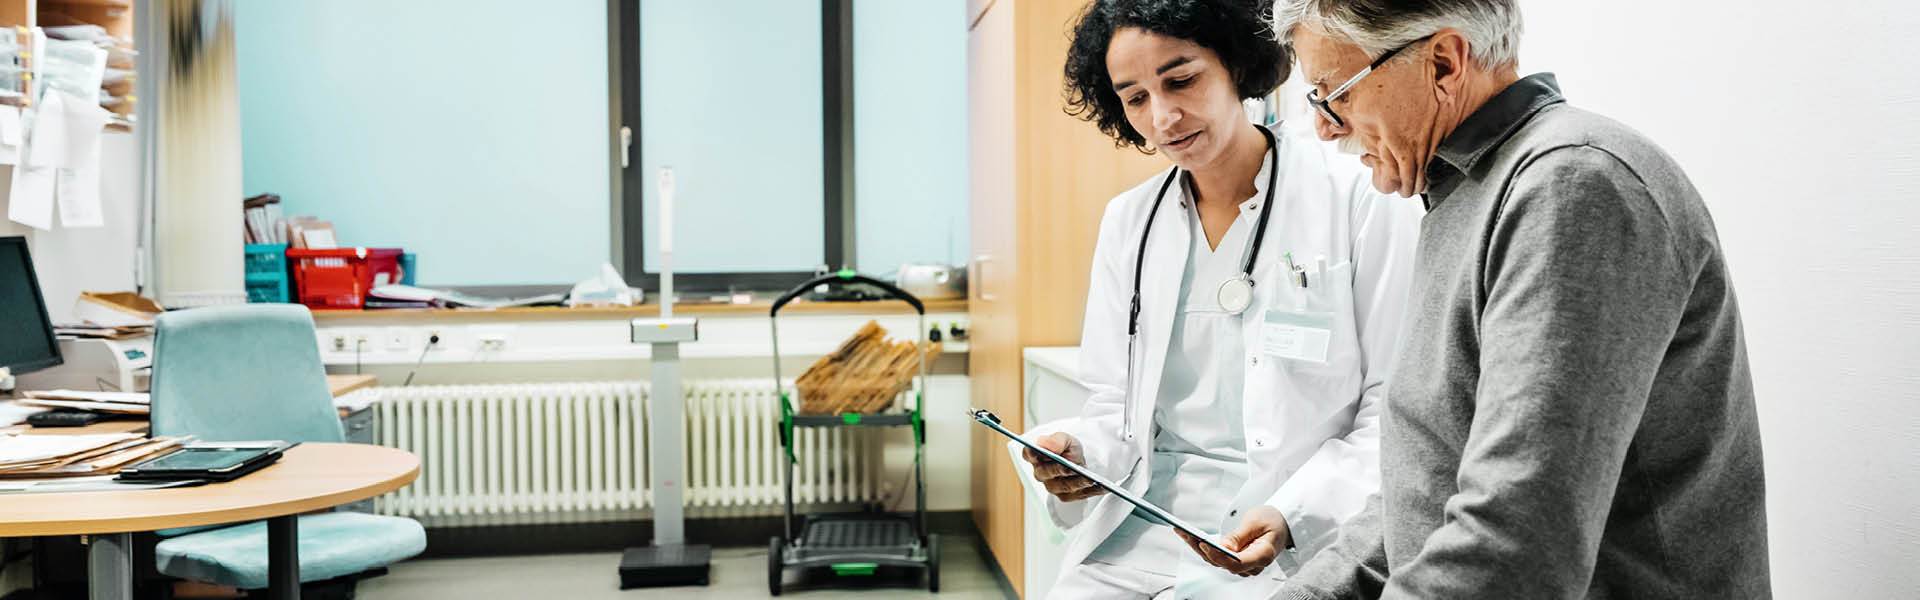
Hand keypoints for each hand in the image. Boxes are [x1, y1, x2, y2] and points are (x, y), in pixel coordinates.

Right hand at [1022, 432, 1104, 501]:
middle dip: (1060, 470)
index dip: (1032, 453)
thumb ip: (1056, 440)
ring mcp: (1052, 486)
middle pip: (1047, 473)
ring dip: (1077, 483)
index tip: (1040, 450)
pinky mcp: (1065, 496)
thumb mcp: (1065, 439)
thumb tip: (1044, 444)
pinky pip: (1078, 495)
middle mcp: (1041, 473)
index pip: (1028, 453)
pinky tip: (1101, 487)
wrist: (1079, 461)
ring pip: (1064, 486)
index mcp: (1036, 456)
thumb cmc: (1068, 449)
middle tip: (1071, 467)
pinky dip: (1090, 491)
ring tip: (1090, 479)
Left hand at [1177, 505, 1291, 576]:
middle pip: (1222, 563)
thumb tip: (1222, 547)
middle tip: (1185, 533)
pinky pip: (1216, 556)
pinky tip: (1189, 536)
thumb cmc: (1273, 520)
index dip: (1219, 556)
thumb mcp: (1256, 522)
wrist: (1282, 523)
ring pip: (1215, 560)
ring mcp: (1243, 565)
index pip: (1237, 563)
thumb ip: (1239, 536)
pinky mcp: (1235, 560)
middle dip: (1201, 548)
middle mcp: (1252, 565)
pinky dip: (1201, 546)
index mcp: (1263, 556)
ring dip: (1197, 547)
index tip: (1204, 544)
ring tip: (1182, 531)